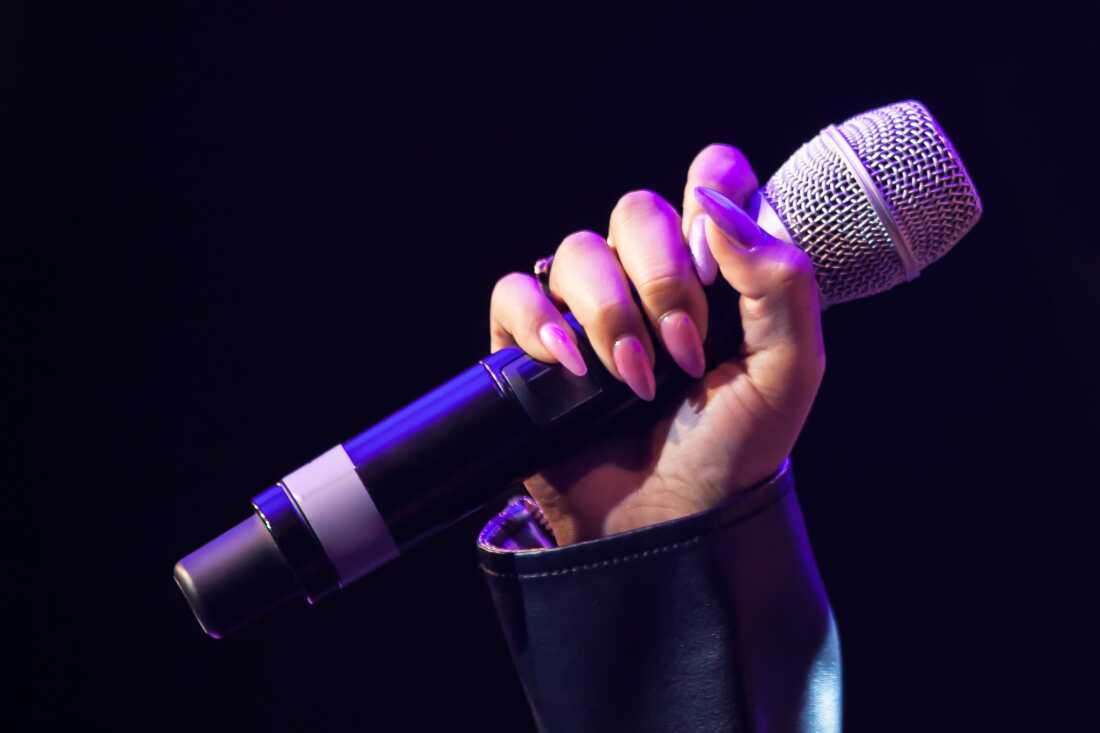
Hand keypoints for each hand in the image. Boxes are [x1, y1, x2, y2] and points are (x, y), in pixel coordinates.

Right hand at [489, 145, 824, 544]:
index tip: (718, 258)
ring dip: (610, 314)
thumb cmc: (733, 452)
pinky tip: (570, 367)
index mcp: (714, 273)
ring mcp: (585, 310)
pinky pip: (515, 293)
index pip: (710, 178)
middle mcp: (647, 280)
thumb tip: (714, 207)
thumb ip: (781, 280)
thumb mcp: (789, 371)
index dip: (712, 189)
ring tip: (635, 379)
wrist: (669, 526)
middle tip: (685, 350)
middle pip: (636, 209)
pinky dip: (541, 322)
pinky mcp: (532, 345)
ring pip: (576, 249)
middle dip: (662, 277)